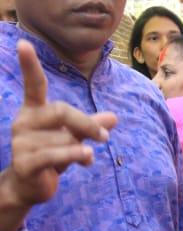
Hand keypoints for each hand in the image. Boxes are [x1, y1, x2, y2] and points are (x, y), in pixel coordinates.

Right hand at [3, 39, 116, 209]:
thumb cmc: (52, 156)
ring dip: (80, 148)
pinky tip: (87, 157)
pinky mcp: (24, 162)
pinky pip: (55, 155)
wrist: (30, 187)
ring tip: (85, 156)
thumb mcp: (73, 138)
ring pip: (62, 137)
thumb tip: (114, 117)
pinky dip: (75, 155)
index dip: (29, 65)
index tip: (23, 43)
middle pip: (60, 110)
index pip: (33, 85)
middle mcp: (23, 122)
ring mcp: (21, 142)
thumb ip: (90, 126)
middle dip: (86, 123)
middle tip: (105, 137)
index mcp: (34, 111)